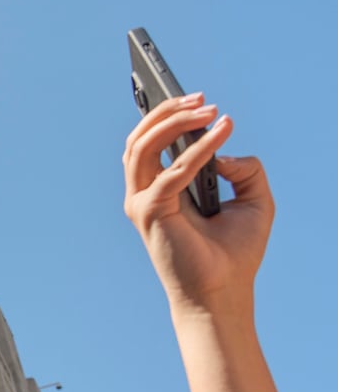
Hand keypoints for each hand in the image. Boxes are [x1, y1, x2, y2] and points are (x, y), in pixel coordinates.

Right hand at [123, 94, 271, 319]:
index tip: (197, 98)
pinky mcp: (149, 212)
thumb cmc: (233, 253)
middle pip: (138, 138)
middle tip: (203, 100)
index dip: (166, 115)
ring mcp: (141, 203)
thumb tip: (225, 152)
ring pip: (141, 147)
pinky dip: (196, 151)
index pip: (149, 143)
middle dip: (167, 111)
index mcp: (160, 189)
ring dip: (173, 122)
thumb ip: (244, 169)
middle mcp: (143, 194)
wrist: (223, 292)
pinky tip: (221, 135)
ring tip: (207, 109)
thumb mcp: (254, 200)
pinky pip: (170, 173)